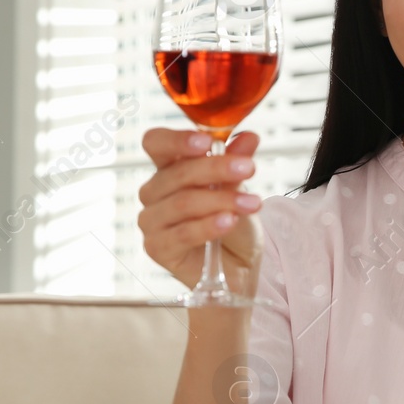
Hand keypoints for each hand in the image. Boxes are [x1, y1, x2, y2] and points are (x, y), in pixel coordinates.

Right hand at [138, 129, 263, 297]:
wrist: (239, 266)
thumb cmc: (233, 222)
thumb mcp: (240, 188)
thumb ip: (237, 162)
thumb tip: (249, 137)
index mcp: (168, 168)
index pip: (156, 143)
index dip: (177, 140)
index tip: (207, 141)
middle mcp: (154, 191)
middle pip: (177, 173)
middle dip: (216, 169)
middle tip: (249, 168)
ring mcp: (152, 220)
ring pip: (183, 202)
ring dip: (221, 200)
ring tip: (251, 203)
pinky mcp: (157, 248)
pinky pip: (183, 233)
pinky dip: (209, 226)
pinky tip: (229, 221)